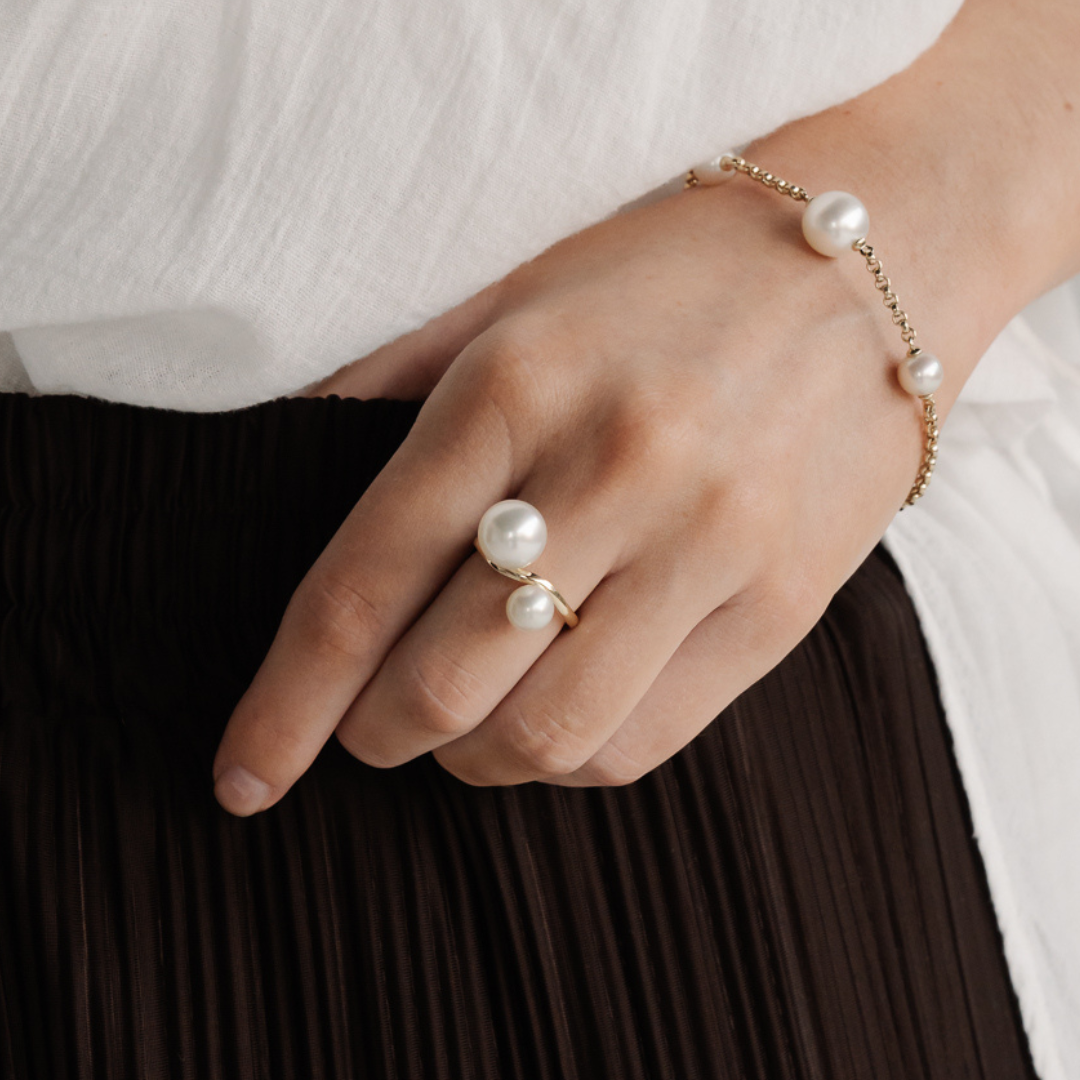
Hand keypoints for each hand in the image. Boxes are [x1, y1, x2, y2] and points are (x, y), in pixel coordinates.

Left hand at [212, 167, 948, 814]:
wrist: (873, 264)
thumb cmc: (667, 277)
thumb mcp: (514, 296)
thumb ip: (390, 381)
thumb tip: (286, 453)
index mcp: (516, 389)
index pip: (364, 585)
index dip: (286, 704)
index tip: (244, 775)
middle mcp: (613, 472)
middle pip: (444, 685)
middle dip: (373, 736)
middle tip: (367, 725)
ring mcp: (710, 546)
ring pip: (545, 737)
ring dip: (473, 759)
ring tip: (465, 720)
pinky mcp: (782, 606)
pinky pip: (643, 742)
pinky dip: (568, 759)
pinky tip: (555, 710)